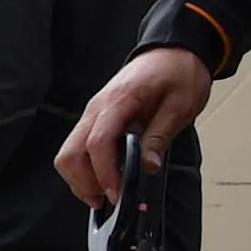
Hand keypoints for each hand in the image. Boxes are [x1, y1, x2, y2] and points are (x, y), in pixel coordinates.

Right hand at [60, 49, 212, 206]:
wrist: (173, 50)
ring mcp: (92, 114)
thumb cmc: (179, 72)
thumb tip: (147, 167)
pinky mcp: (95, 120)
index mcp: (118, 102)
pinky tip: (104, 177)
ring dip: (81, 178)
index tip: (118, 194)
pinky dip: (85, 168)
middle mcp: (96, 109)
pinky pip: (78, 148)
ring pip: (68, 153)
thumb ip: (160, 136)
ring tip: (104, 193)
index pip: (97, 143)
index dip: (104, 173)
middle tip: (107, 200)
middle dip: (83, 182)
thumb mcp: (182, 104)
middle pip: (70, 153)